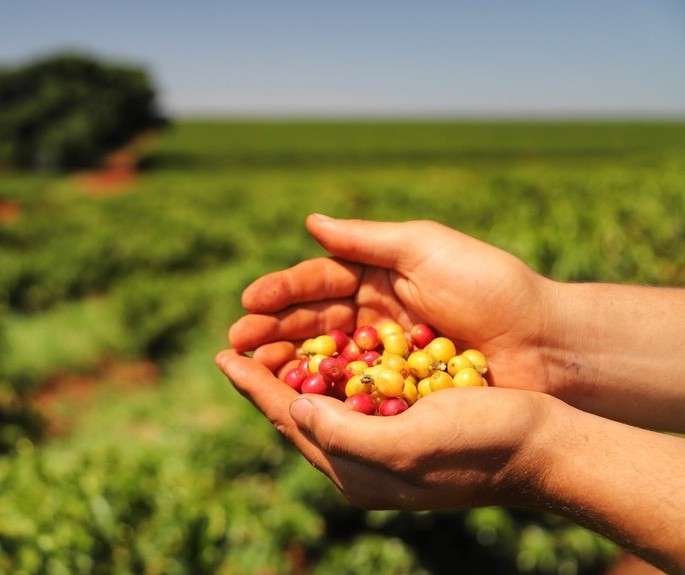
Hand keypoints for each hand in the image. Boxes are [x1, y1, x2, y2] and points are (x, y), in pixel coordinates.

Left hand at [216, 347, 549, 510]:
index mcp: (356, 470)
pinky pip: (353, 395)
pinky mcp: (406, 422)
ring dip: (295, 371)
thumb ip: (342, 435)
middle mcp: (363, 459)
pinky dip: (332, 370)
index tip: (223, 357)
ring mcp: (384, 440)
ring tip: (270, 344)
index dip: (254, 387)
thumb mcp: (406, 444)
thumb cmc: (477, 444)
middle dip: (266, 378)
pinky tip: (326, 350)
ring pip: (323, 402)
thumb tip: (294, 410)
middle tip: (236, 346)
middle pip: (298, 413)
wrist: (538, 446)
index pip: (289, 421)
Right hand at [229, 214, 553, 392]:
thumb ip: (367, 239)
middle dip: (275, 329)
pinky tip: (294, 396)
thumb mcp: (425, 248)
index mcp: (381, 274)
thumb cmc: (489, 286)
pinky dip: (324, 391)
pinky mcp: (399, 388)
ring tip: (253, 369)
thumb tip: (310, 223)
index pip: (320, 281)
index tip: (249, 302)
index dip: (283, 291)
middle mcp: (377, 313)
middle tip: (238, 342)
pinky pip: (353, 388)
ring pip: (327, 356)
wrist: (542, 343)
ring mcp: (386, 353)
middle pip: (315, 321)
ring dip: (289, 362)